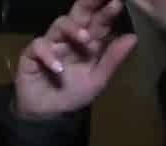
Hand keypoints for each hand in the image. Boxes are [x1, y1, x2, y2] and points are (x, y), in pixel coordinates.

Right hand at [14, 0, 137, 118]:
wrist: (47, 114)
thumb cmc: (72, 95)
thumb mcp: (97, 80)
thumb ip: (112, 60)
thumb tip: (133, 37)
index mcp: (88, 42)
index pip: (99, 20)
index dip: (108, 11)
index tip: (118, 2)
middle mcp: (69, 38)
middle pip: (78, 13)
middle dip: (88, 3)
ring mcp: (51, 43)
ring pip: (59, 24)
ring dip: (72, 29)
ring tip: (85, 39)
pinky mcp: (32, 54)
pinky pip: (39, 46)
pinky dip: (48, 55)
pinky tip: (58, 68)